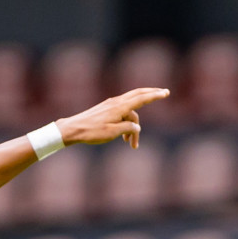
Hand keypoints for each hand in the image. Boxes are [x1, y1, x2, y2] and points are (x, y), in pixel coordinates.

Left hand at [55, 88, 169, 148]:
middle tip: (163, 93)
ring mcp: (110, 105)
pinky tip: (123, 138)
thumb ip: (127, 128)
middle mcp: (116, 102)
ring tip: (131, 145)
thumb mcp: (112, 133)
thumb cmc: (91, 132)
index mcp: (119, 107)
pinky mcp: (105, 110)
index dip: (155, 95)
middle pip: (138, 94)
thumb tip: (137, 127)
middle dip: (151, 94)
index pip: (141, 98)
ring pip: (129, 111)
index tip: (166, 93)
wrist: (72, 130)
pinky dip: (126, 123)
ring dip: (134, 126)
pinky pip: (122, 113)